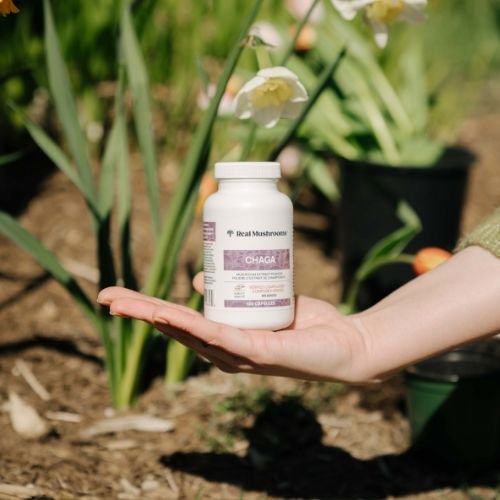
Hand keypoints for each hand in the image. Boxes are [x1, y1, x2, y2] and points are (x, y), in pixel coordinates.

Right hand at [97, 278, 370, 382]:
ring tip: (124, 304)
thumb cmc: (305, 323)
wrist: (346, 343)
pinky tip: (169, 317)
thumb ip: (232, 289)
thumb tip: (199, 280)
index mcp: (223, 337)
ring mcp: (237, 355)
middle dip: (138, 312)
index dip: (145, 307)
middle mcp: (224, 350)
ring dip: (155, 317)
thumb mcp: (261, 299)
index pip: (176, 321)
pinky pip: (220, 337)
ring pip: (188, 334)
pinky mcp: (256, 353)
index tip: (117, 294)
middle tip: (106, 297)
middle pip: (173, 328)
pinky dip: (193, 327)